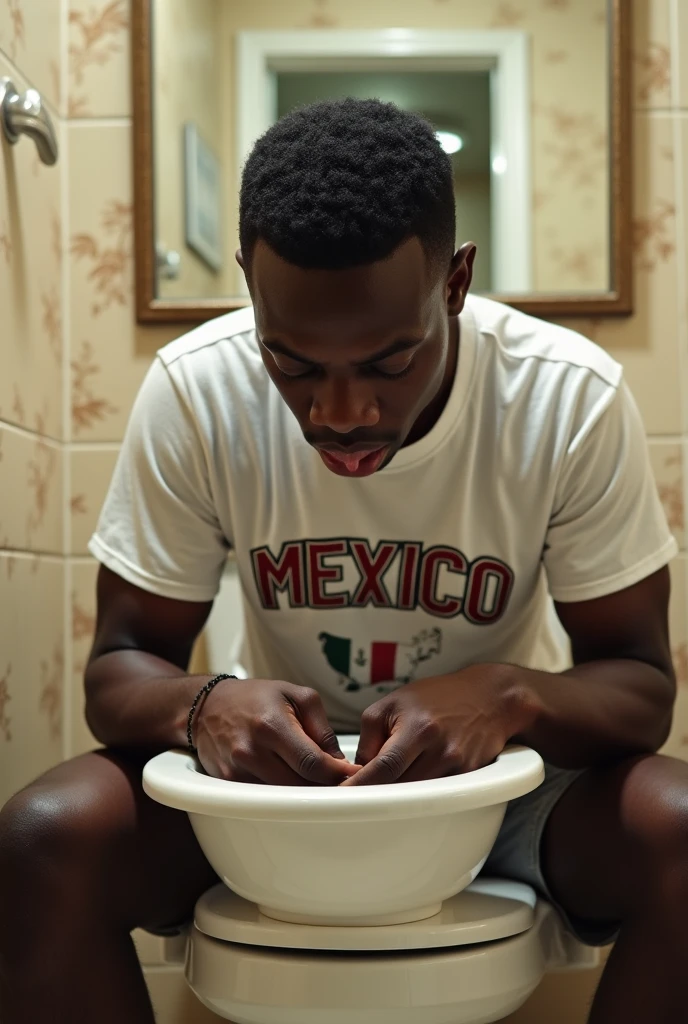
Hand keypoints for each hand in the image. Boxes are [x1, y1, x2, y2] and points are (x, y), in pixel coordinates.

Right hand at [194, 678, 360, 785]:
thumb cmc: (256, 697)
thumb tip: (340, 762)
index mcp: (272, 725)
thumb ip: (321, 727)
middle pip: (300, 786)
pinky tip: (291, 782)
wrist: (206, 706)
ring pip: (284, 798)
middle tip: (342, 781)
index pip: (312, 763)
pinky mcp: (228, 784)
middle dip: (325, 786)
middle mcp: (252, 751)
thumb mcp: (295, 695)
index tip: (354, 775)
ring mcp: (237, 771)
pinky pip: (264, 798)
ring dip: (305, 794)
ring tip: (318, 781)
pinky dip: (282, 794)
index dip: (338, 774)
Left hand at [341, 665, 537, 785]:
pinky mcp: (468, 778)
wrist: (490, 698)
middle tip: (353, 798)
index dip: (360, 786)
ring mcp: (457, 767)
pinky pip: (436, 795)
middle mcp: (439, 749)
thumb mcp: (395, 702)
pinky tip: (409, 786)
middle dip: (375, 794)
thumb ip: (371, 735)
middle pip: (399, 788)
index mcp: (418, 728)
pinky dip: (418, 795)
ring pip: (417, 797)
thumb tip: (358, 771)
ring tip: (381, 789)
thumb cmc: (438, 697)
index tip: (339, 798)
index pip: (384, 767)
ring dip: (396, 797)